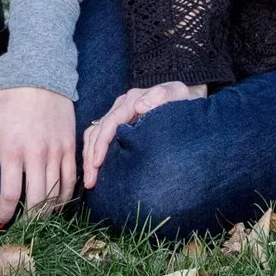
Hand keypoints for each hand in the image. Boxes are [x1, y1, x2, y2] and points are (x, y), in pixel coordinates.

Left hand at [0, 85, 77, 227]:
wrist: (41, 74)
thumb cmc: (8, 99)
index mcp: (14, 150)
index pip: (11, 194)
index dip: (5, 214)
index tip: (0, 224)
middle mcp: (38, 154)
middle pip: (38, 200)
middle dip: (28, 221)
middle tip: (20, 229)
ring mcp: (57, 150)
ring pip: (57, 193)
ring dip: (47, 212)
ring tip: (37, 221)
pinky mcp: (70, 146)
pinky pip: (71, 178)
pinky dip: (66, 196)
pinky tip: (57, 204)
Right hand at [80, 81, 206, 189]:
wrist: (187, 97)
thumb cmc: (183, 99)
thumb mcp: (177, 94)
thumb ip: (161, 95)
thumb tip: (138, 106)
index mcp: (131, 99)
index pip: (109, 122)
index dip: (101, 144)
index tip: (97, 164)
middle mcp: (121, 105)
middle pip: (97, 131)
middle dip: (91, 157)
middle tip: (90, 181)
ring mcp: (118, 113)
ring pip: (94, 134)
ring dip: (88, 157)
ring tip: (90, 181)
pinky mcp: (118, 122)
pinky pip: (98, 136)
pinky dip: (92, 152)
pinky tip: (94, 169)